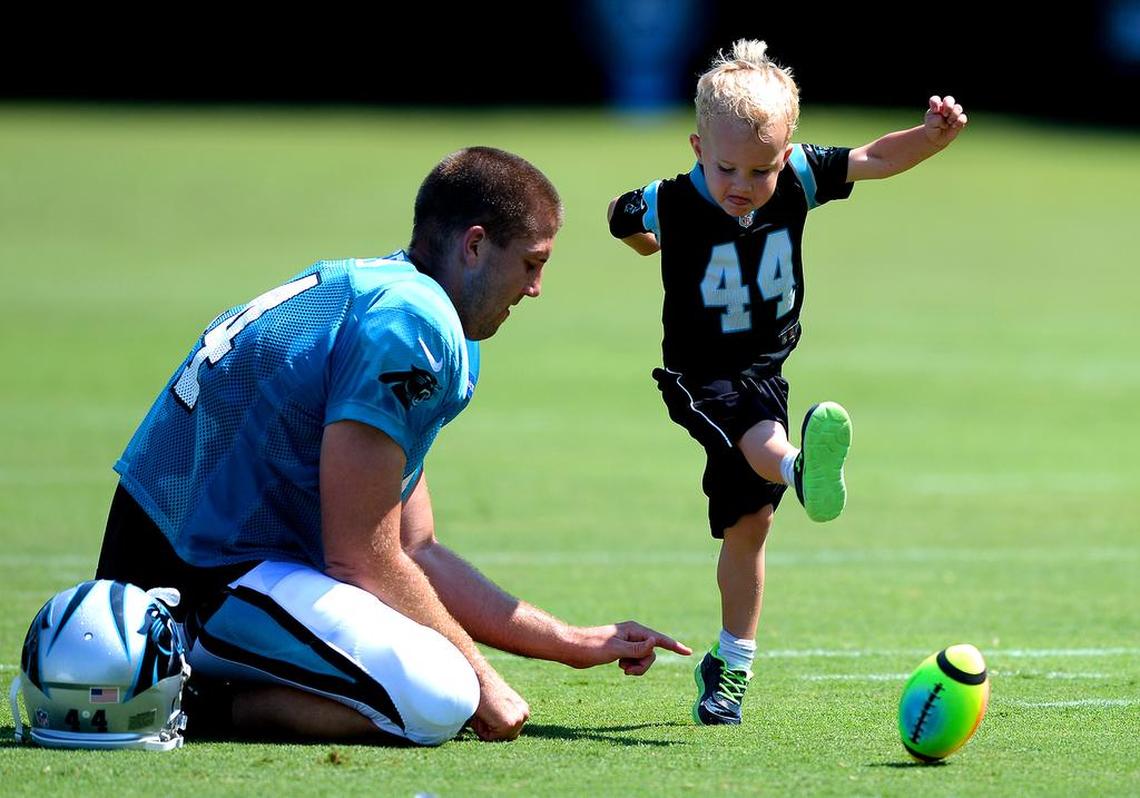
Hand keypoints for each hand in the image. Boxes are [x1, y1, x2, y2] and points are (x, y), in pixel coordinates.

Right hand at [470, 671, 529, 741]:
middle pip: (506, 737)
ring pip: (498, 738)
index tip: (490, 710)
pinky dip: (481, 729)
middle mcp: (524, 714)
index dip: (493, 725)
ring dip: (486, 729)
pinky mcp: (509, 723)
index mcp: (523, 710)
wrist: (477, 676)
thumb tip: (499, 733)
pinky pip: (491, 738)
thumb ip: (502, 718)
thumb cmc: (481, 691)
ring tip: (485, 711)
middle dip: (492, 730)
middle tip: (486, 710)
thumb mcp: (497, 706)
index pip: (509, 732)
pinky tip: (483, 712)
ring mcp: (518, 719)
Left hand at [567, 621, 691, 674]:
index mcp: (634, 630)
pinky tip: (618, 667)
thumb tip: (654, 642)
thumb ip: (636, 649)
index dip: (674, 646)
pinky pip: (635, 661)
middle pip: (651, 653)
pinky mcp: (621, 651)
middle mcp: (633, 635)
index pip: (658, 639)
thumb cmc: (592, 647)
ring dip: (636, 668)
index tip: (688, 652)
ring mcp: (627, 643)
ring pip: (644, 659)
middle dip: (643, 665)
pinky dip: (630, 667)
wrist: (573, 649)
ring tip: (621, 669)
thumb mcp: (616, 650)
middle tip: (627, 671)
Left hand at [924, 95, 967, 146]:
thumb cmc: (932, 129)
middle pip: (949, 99)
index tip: (935, 111)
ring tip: (948, 122)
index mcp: (936, 107)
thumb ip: (937, 119)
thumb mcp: (930, 124)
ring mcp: (954, 113)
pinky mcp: (960, 120)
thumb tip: (946, 118)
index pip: (935, 99)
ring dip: (953, 115)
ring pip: (958, 108)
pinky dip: (959, 121)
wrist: (936, 139)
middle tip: (945, 114)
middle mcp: (945, 108)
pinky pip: (963, 117)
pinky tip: (953, 126)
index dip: (935, 103)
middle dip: (948, 105)